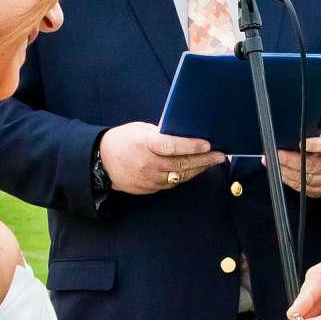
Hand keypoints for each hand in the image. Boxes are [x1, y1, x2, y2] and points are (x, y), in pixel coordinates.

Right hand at [99, 122, 224, 194]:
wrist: (100, 162)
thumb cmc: (121, 140)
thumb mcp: (139, 129)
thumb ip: (160, 133)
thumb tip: (183, 134)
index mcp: (144, 144)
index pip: (172, 146)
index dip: (191, 146)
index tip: (208, 144)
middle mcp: (147, 164)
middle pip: (181, 164)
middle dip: (204, 160)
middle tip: (220, 155)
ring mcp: (149, 179)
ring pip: (180, 176)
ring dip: (198, 169)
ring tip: (212, 162)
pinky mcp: (149, 189)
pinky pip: (172, 183)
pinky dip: (185, 176)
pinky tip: (195, 170)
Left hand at [276, 129, 320, 197]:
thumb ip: (315, 133)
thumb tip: (294, 132)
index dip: (316, 145)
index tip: (302, 142)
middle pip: (312, 165)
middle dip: (291, 160)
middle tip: (276, 154)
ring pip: (305, 179)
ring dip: (285, 171)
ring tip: (271, 162)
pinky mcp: (319, 191)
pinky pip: (301, 188)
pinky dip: (288, 179)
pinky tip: (280, 171)